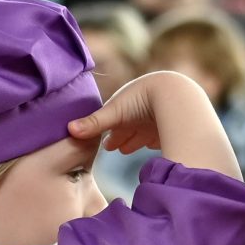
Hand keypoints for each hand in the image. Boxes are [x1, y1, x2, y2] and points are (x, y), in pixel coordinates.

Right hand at [66, 69, 213, 157]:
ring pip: (142, 130)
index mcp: (127, 100)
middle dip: (120, 135)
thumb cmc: (142, 100)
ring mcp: (157, 115)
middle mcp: (142, 107)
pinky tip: (151, 145)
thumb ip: (93, 124)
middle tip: (112, 147)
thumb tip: (68, 129)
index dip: (107, 130)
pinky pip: (159, 134)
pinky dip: (151, 140)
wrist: (176, 96)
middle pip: (128, 124)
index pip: (114, 118)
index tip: (103, 143)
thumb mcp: (115, 113)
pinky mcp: (171, 125)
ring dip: (134, 139)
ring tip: (126, 149)